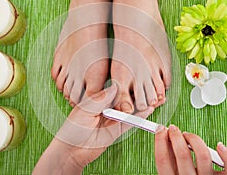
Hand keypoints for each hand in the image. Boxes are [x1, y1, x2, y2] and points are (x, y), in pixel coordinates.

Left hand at [33, 84, 154, 173]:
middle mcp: (106, 108)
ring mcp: (112, 119)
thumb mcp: (84, 109)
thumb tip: (115, 86)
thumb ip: (100, 99)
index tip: (137, 75)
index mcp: (97, 100)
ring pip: (129, 110)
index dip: (125, 83)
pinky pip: (129, 123)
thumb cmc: (72, 128)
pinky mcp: (116, 131)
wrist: (71, 150)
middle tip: (149, 86)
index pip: (114, 89)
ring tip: (155, 98)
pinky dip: (138, 117)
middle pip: (124, 99)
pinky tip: (147, 111)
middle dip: (136, 94)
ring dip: (141, 105)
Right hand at [154, 125, 226, 174]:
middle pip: (181, 154)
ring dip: (194, 139)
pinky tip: (218, 145)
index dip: (159, 141)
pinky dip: (225, 153)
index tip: (160, 130)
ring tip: (189, 136)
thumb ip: (169, 163)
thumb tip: (164, 142)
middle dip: (176, 136)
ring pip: (203, 154)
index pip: (162, 159)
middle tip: (174, 129)